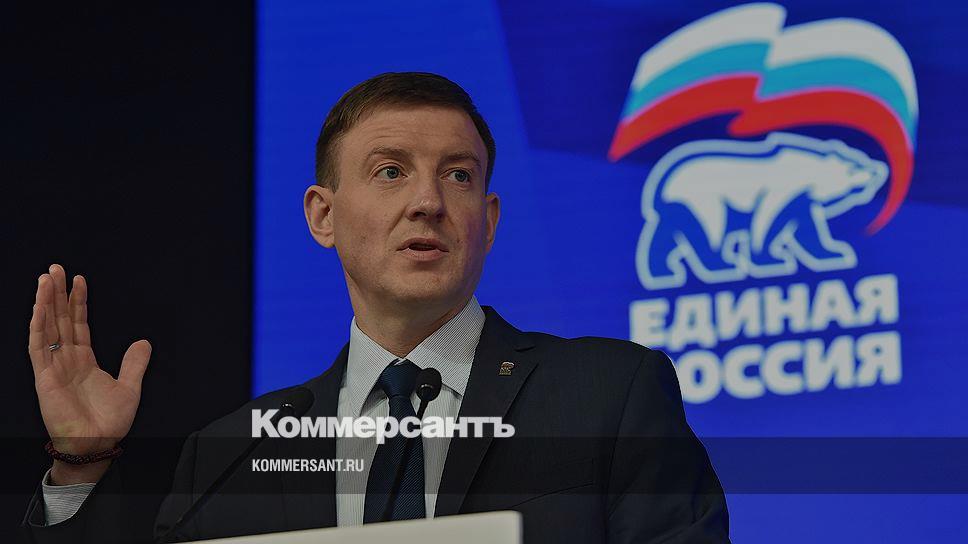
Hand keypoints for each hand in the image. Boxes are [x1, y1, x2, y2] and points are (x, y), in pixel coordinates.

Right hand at [28, 264, 151, 483]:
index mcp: (84, 362)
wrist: (97, 443)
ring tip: (45, 279)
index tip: (78, 279)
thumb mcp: (130, 387)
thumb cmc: (109, 422)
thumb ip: (134, 363)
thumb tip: (144, 342)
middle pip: (59, 320)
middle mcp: (66, 361)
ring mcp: (53, 368)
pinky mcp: (43, 378)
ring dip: (45, 304)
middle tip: (54, 269)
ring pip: (46, 328)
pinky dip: (38, 326)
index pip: (78, 325)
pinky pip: (38, 347)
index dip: (78, 302)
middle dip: (57, 295)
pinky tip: (39, 307)